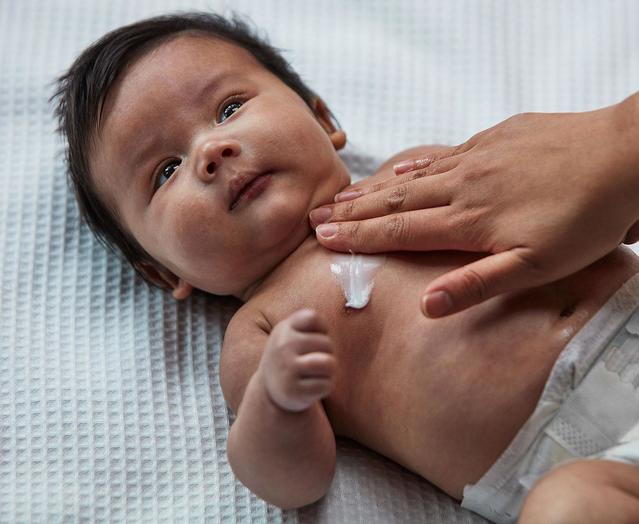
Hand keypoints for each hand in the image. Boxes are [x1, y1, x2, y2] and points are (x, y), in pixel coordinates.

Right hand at [259, 309, 335, 411]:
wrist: (268, 389)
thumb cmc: (290, 356)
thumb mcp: (290, 334)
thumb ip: (309, 324)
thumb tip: (350, 313)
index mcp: (284, 329)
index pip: (312, 317)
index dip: (322, 328)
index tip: (316, 337)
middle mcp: (283, 346)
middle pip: (326, 343)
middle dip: (327, 352)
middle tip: (315, 360)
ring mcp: (287, 369)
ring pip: (328, 363)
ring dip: (329, 370)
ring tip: (319, 372)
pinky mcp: (294, 391)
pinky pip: (325, 385)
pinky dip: (324, 387)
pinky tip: (312, 387)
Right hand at [310, 94, 638, 316]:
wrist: (625, 156)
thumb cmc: (586, 218)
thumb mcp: (537, 267)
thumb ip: (477, 284)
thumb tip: (426, 305)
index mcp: (468, 220)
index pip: (398, 231)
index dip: (358, 237)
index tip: (324, 239)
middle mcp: (462, 186)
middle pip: (394, 201)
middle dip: (352, 212)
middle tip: (317, 216)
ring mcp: (476, 158)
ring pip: (412, 174)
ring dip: (373, 188)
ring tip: (342, 196)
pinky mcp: (493, 138)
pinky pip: (441, 151)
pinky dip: (412, 161)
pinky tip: (398, 165)